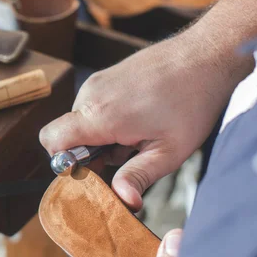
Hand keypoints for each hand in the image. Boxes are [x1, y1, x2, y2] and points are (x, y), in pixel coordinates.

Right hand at [40, 32, 237, 209]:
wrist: (206, 55)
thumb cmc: (191, 102)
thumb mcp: (169, 151)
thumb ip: (138, 176)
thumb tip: (122, 201)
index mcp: (100, 116)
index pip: (51, 140)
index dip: (62, 161)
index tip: (91, 169)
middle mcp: (90, 96)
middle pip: (67, 135)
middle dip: (89, 153)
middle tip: (126, 155)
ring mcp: (97, 82)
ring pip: (81, 121)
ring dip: (101, 136)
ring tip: (137, 135)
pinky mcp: (105, 76)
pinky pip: (92, 106)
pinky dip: (107, 119)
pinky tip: (138, 119)